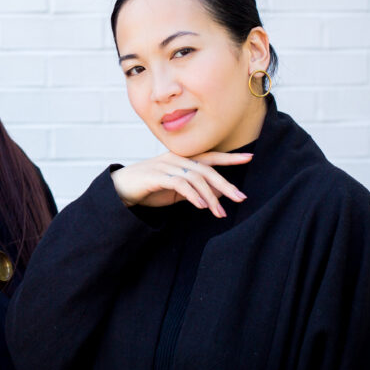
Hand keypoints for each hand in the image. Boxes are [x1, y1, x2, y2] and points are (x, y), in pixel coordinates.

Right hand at [110, 151, 251, 218]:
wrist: (120, 188)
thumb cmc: (149, 188)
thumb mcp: (176, 189)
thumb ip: (195, 188)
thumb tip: (217, 193)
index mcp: (182, 159)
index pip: (210, 156)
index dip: (229, 157)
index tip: (249, 157)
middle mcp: (176, 159)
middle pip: (207, 168)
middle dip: (226, 183)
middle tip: (241, 198)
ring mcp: (166, 166)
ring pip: (196, 178)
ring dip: (211, 197)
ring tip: (220, 213)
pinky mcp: (157, 176)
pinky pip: (180, 184)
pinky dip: (193, 195)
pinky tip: (201, 206)